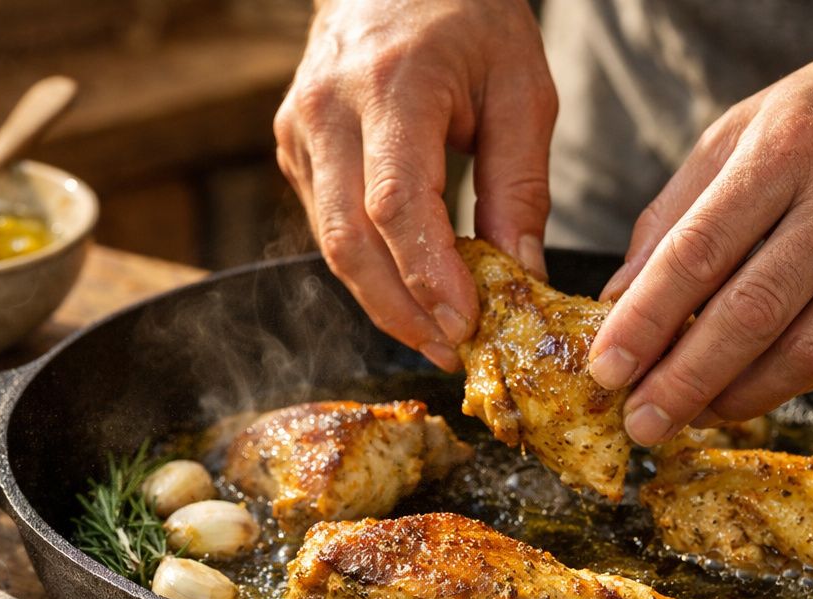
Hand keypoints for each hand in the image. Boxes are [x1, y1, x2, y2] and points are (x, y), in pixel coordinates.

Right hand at [274, 0, 555, 369]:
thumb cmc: (467, 17)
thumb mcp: (521, 86)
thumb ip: (520, 183)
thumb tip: (521, 275)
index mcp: (392, 85)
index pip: (395, 203)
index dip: (428, 275)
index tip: (466, 324)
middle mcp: (328, 110)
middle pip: (348, 240)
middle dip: (400, 310)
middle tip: (449, 352)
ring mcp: (299, 131)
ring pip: (330, 244)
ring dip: (383, 300)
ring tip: (436, 334)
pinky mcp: (291, 148)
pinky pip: (325, 226)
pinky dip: (368, 267)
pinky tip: (408, 289)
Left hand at [586, 5, 812, 443]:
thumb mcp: (749, 124)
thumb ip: (678, 209)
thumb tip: (622, 293)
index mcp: (786, 152)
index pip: (699, 252)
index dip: (647, 320)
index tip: (606, 367)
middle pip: (749, 315)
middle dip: (683, 381)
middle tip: (639, 422)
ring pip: (803, 350)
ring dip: (735, 396)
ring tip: (687, 416)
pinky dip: (789, 382)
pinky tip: (748, 392)